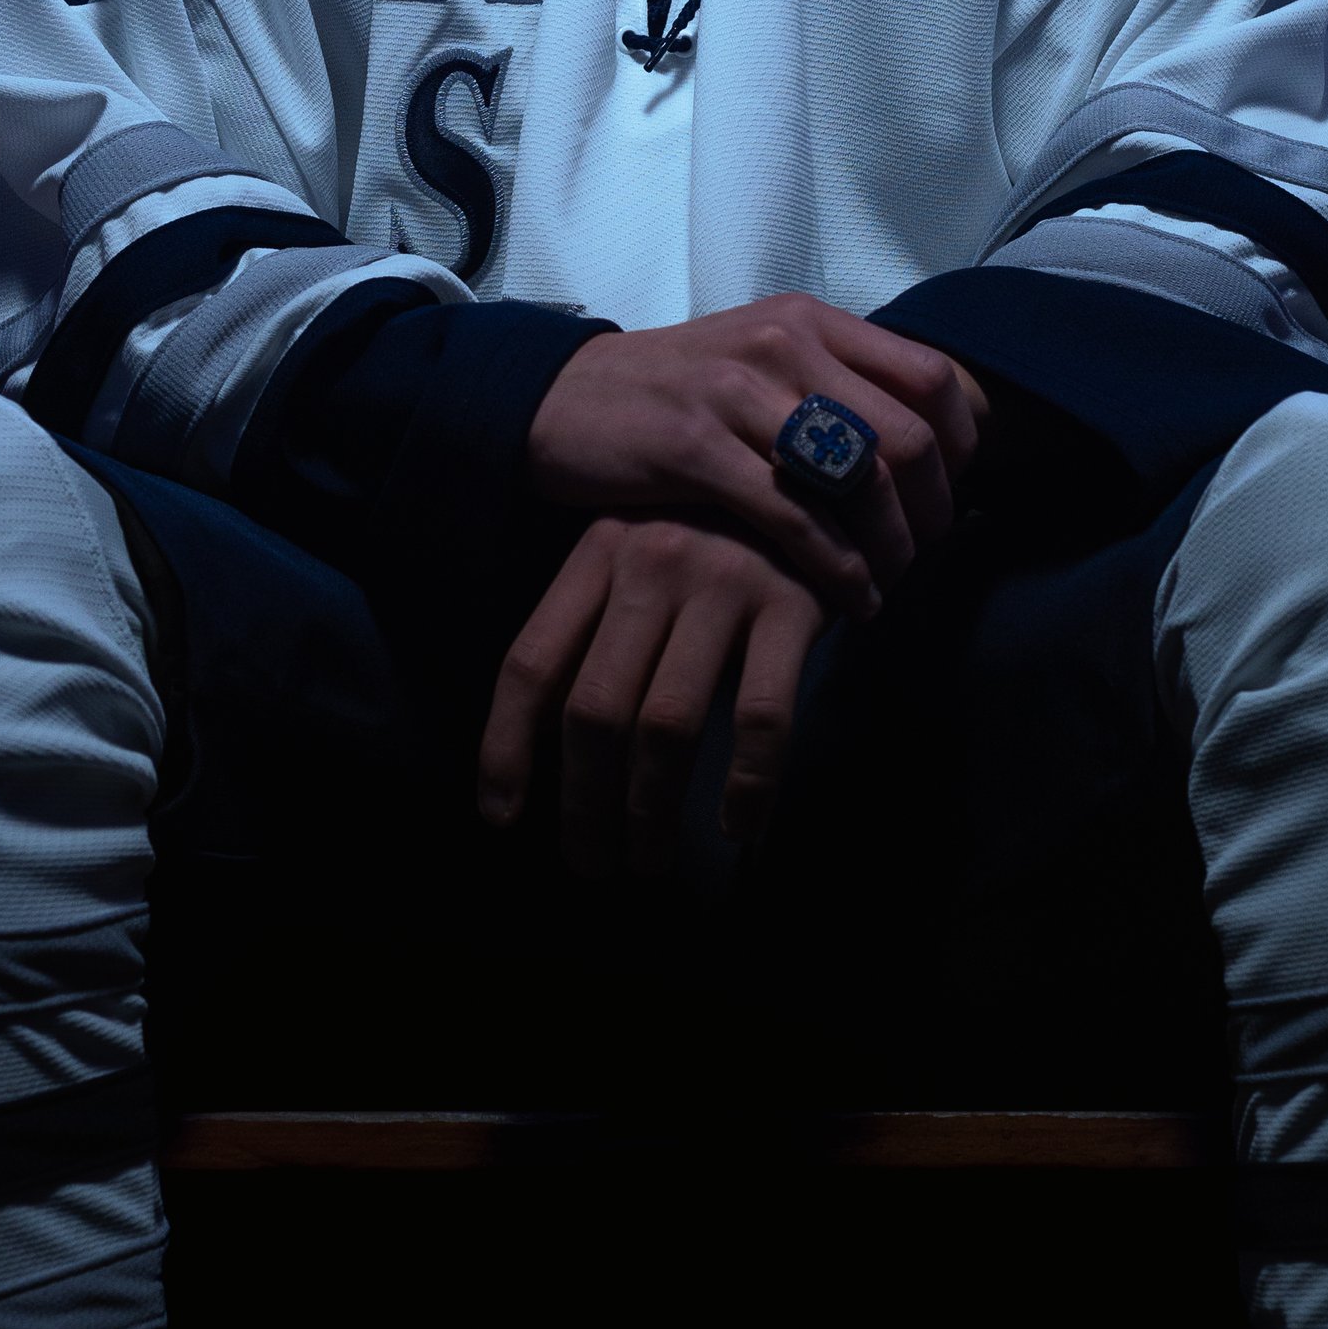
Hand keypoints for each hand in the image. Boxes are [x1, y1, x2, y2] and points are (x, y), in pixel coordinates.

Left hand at [477, 517, 824, 878]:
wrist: (826, 465)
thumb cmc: (719, 527)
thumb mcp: (643, 548)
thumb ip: (600, 622)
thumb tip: (547, 738)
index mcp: (599, 552)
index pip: (531, 662)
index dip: (506, 747)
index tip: (501, 817)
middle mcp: (652, 563)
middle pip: (595, 707)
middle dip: (583, 801)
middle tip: (588, 863)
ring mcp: (724, 582)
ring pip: (667, 723)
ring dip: (651, 810)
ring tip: (648, 861)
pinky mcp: (793, 604)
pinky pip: (761, 716)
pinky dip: (747, 784)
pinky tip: (738, 828)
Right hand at [526, 294, 991, 609]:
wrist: (557, 399)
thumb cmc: (673, 394)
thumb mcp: (760, 362)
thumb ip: (834, 386)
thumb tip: (923, 443)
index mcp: (810, 321)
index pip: (931, 375)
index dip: (963, 445)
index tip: (953, 494)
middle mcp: (783, 345)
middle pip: (908, 433)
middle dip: (934, 509)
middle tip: (928, 555)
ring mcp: (738, 394)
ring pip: (859, 476)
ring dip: (891, 547)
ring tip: (891, 584)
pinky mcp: (695, 449)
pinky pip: (794, 517)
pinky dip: (836, 568)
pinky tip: (848, 599)